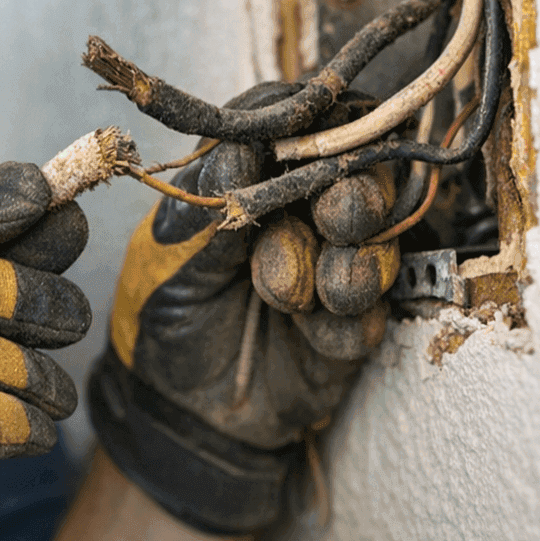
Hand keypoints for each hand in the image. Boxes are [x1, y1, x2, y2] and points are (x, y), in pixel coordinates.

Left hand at [88, 85, 388, 535]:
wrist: (175, 413)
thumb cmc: (160, 314)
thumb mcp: (166, 258)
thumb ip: (208, 207)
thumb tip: (241, 149)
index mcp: (254, 179)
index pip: (298, 129)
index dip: (315, 127)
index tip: (316, 137)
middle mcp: (302, 214)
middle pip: (361, 178)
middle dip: (356, 195)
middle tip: (338, 219)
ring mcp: (334, 266)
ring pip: (379, 245)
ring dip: (350, 266)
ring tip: (295, 298)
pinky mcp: (353, 327)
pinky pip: (373, 317)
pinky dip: (344, 326)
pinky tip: (311, 337)